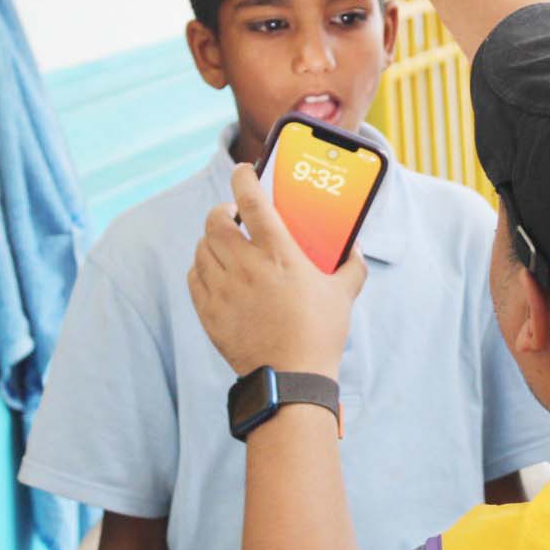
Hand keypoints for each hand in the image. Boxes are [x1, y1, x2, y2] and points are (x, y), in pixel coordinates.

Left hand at [188, 163, 367, 377]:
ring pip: (202, 248)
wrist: (290, 379)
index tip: (243, 170)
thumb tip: (355, 247)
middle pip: (215, 221)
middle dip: (222, 211)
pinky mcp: (209, 312)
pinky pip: (195, 277)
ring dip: (212, 240)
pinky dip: (201, 268)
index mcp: (280, 254)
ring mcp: (223, 290)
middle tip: (234, 216)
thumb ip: (351, 264)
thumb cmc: (320, 334)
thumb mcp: (344, 293)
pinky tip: (216, 273)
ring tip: (226, 246)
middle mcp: (246, 266)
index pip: (251, 201)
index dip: (243, 178)